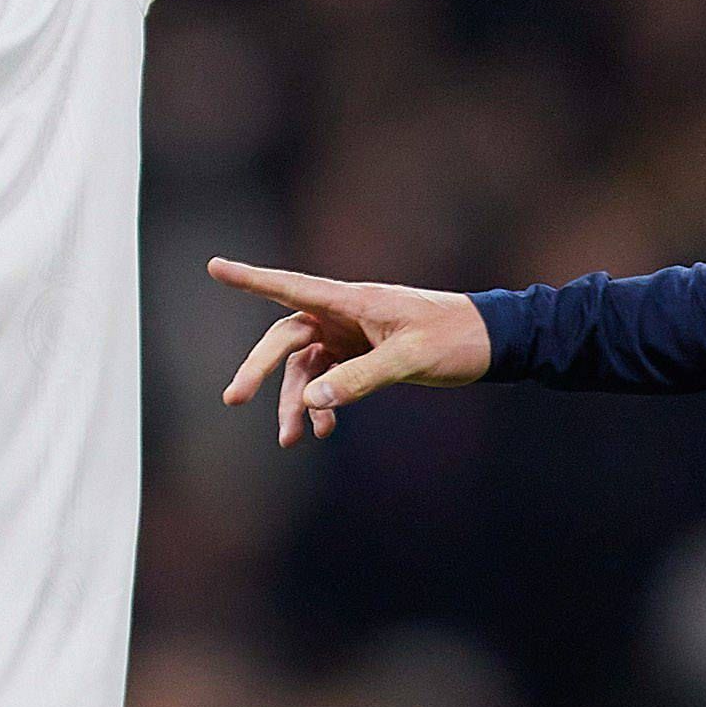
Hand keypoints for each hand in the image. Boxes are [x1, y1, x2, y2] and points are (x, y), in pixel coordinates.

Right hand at [209, 256, 491, 446]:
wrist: (492, 342)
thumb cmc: (453, 338)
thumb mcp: (408, 359)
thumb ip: (359, 379)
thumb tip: (311, 400)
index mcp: (351, 301)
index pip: (289, 287)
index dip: (250, 279)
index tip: (213, 266)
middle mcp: (344, 314)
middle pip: (286, 338)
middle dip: (259, 370)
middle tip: (233, 399)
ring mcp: (351, 335)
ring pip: (305, 367)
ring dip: (294, 401)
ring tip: (290, 440)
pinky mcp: (363, 355)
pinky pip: (329, 379)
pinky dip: (323, 403)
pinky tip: (325, 429)